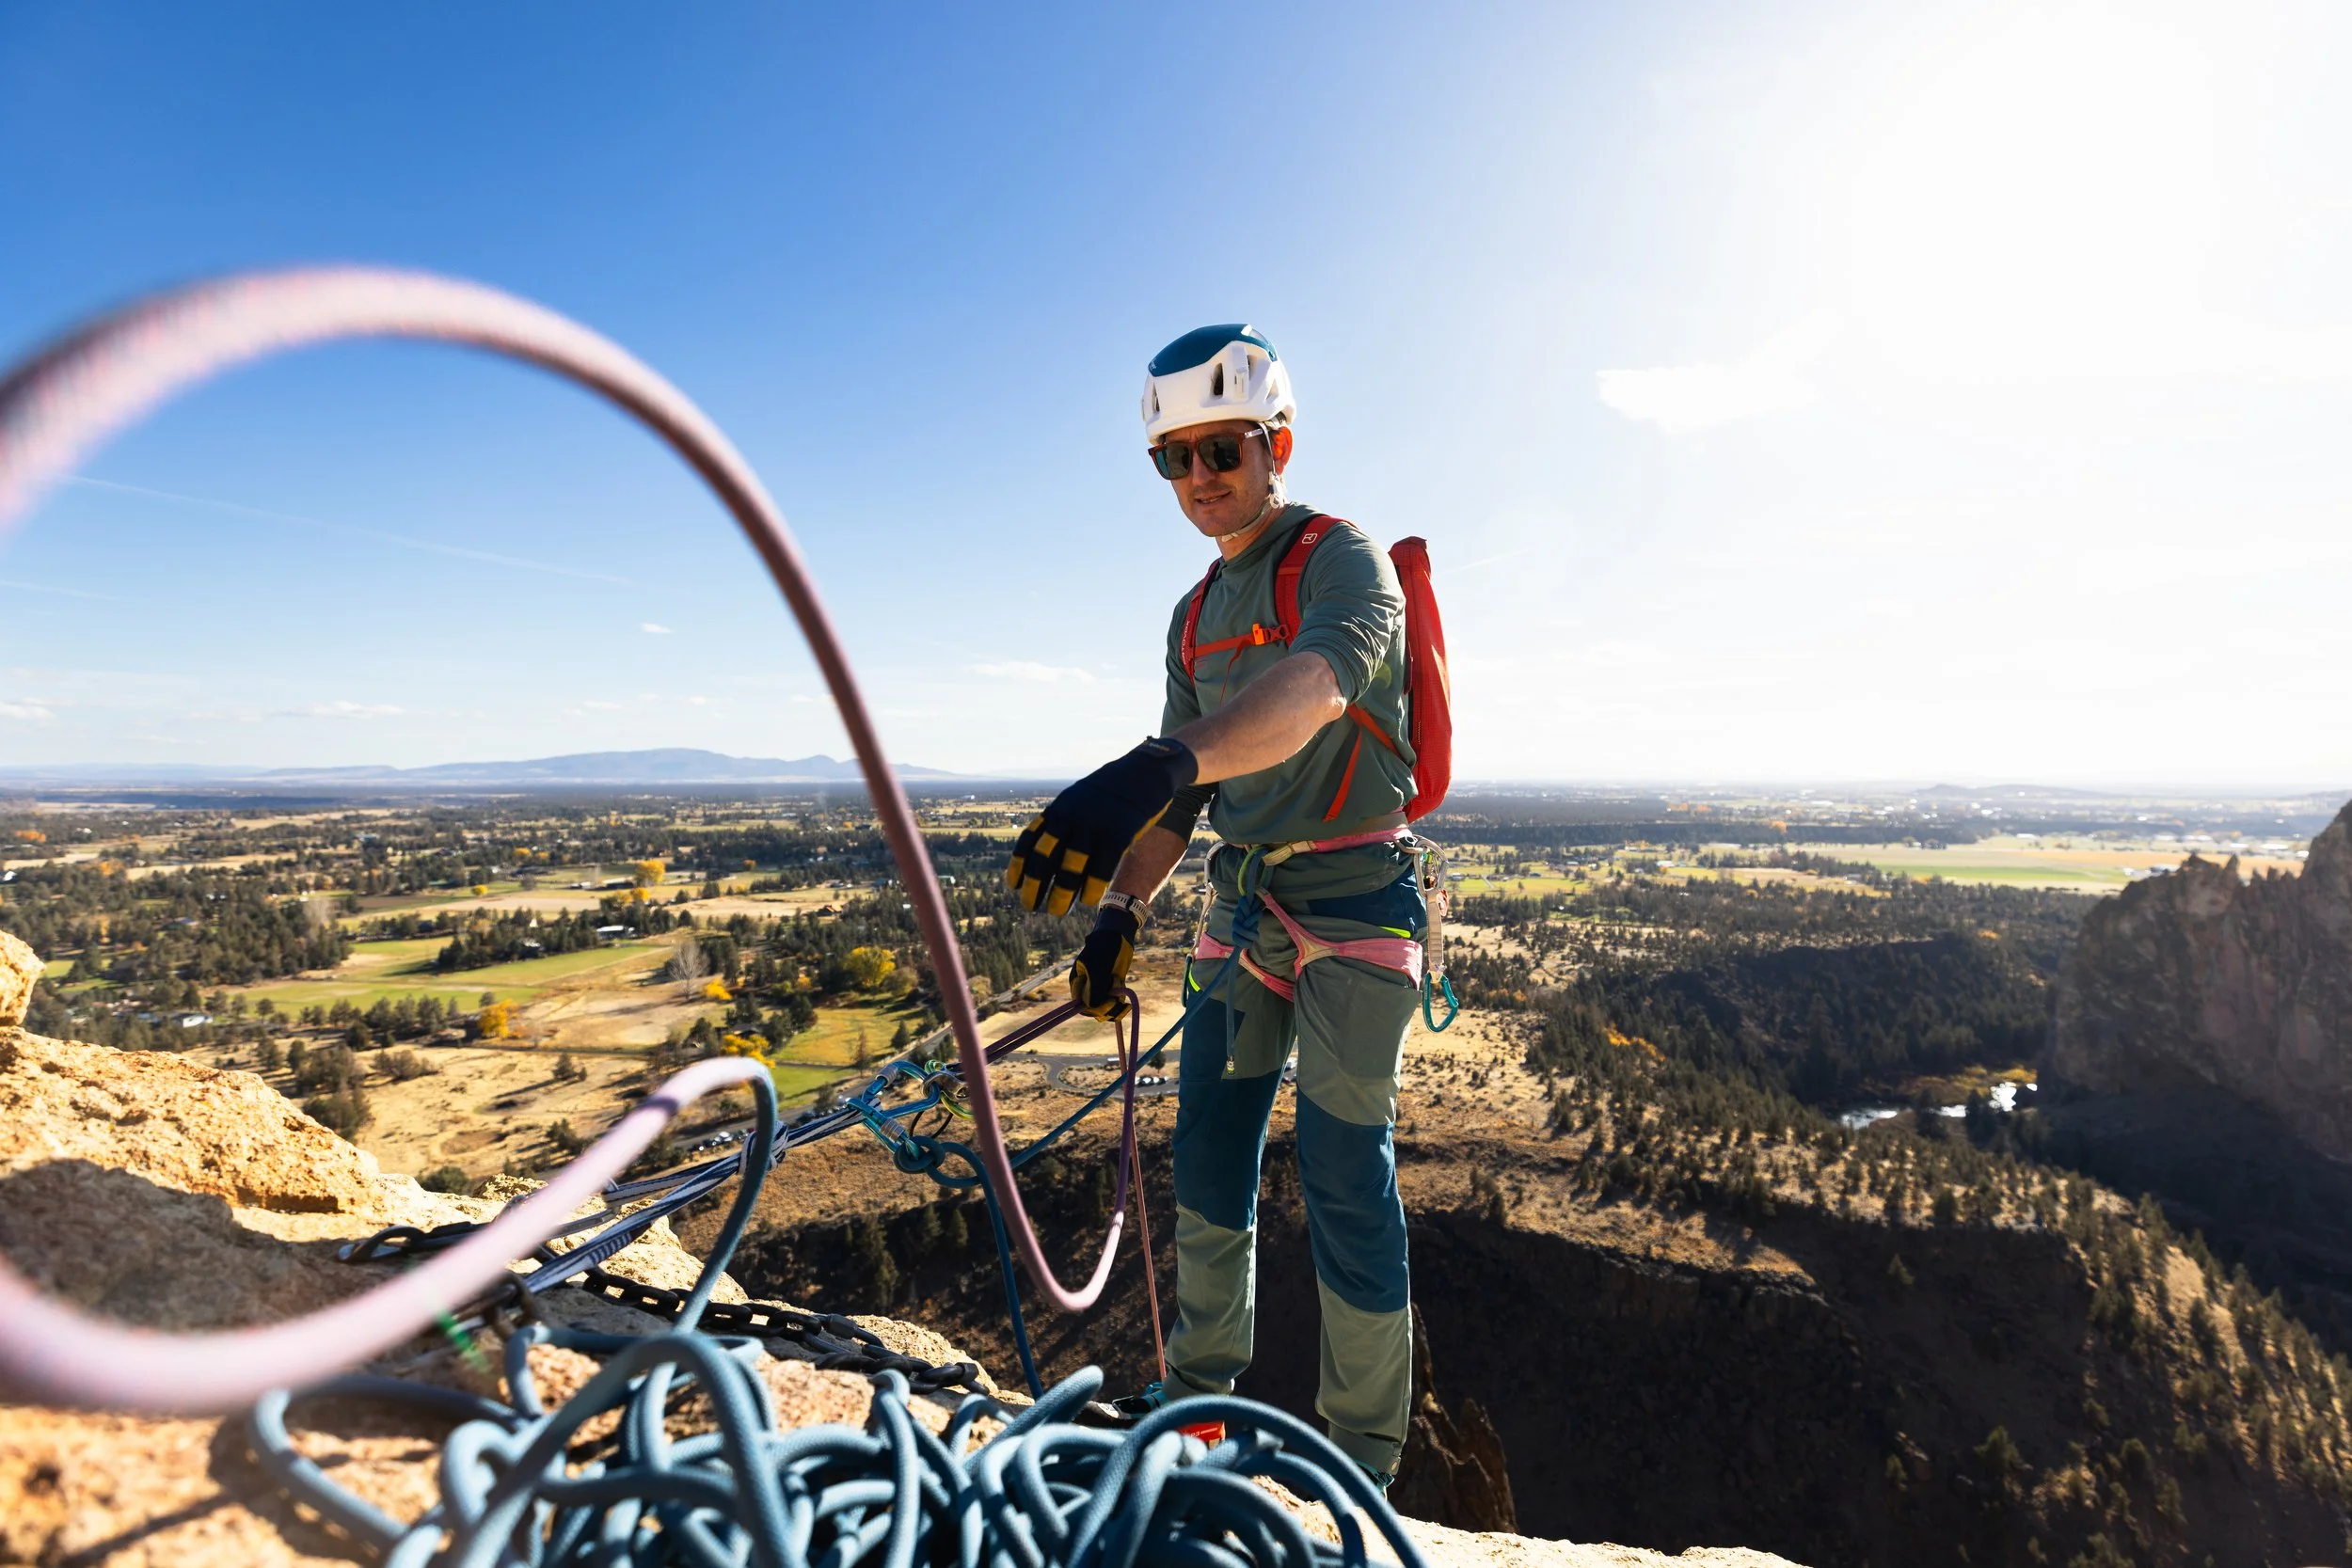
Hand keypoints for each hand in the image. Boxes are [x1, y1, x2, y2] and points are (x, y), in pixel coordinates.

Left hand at [1007, 737, 1197, 913]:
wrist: (1145, 770)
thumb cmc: (1112, 790)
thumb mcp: (1079, 798)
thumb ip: (1065, 820)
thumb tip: (1052, 852)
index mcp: (1059, 808)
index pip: (1030, 839)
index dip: (1019, 865)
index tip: (1013, 886)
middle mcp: (1071, 816)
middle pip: (1044, 856)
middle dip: (1034, 884)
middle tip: (1029, 906)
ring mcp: (1095, 824)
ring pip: (1070, 867)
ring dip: (1061, 893)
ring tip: (1056, 911)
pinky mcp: (1120, 833)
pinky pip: (1102, 867)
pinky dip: (1092, 888)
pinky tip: (1088, 902)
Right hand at [1071, 903, 1140, 1020]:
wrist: (1116, 936)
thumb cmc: (1103, 947)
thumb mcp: (1098, 966)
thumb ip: (1095, 986)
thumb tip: (1093, 1007)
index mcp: (1078, 982)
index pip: (1081, 1005)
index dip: (1093, 1008)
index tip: (1107, 1002)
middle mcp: (1087, 987)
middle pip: (1094, 1009)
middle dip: (1106, 1006)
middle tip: (1116, 998)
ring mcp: (1100, 987)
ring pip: (1106, 1007)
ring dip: (1115, 1003)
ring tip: (1119, 986)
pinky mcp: (1111, 987)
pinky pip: (1115, 1002)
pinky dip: (1121, 1001)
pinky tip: (1125, 992)